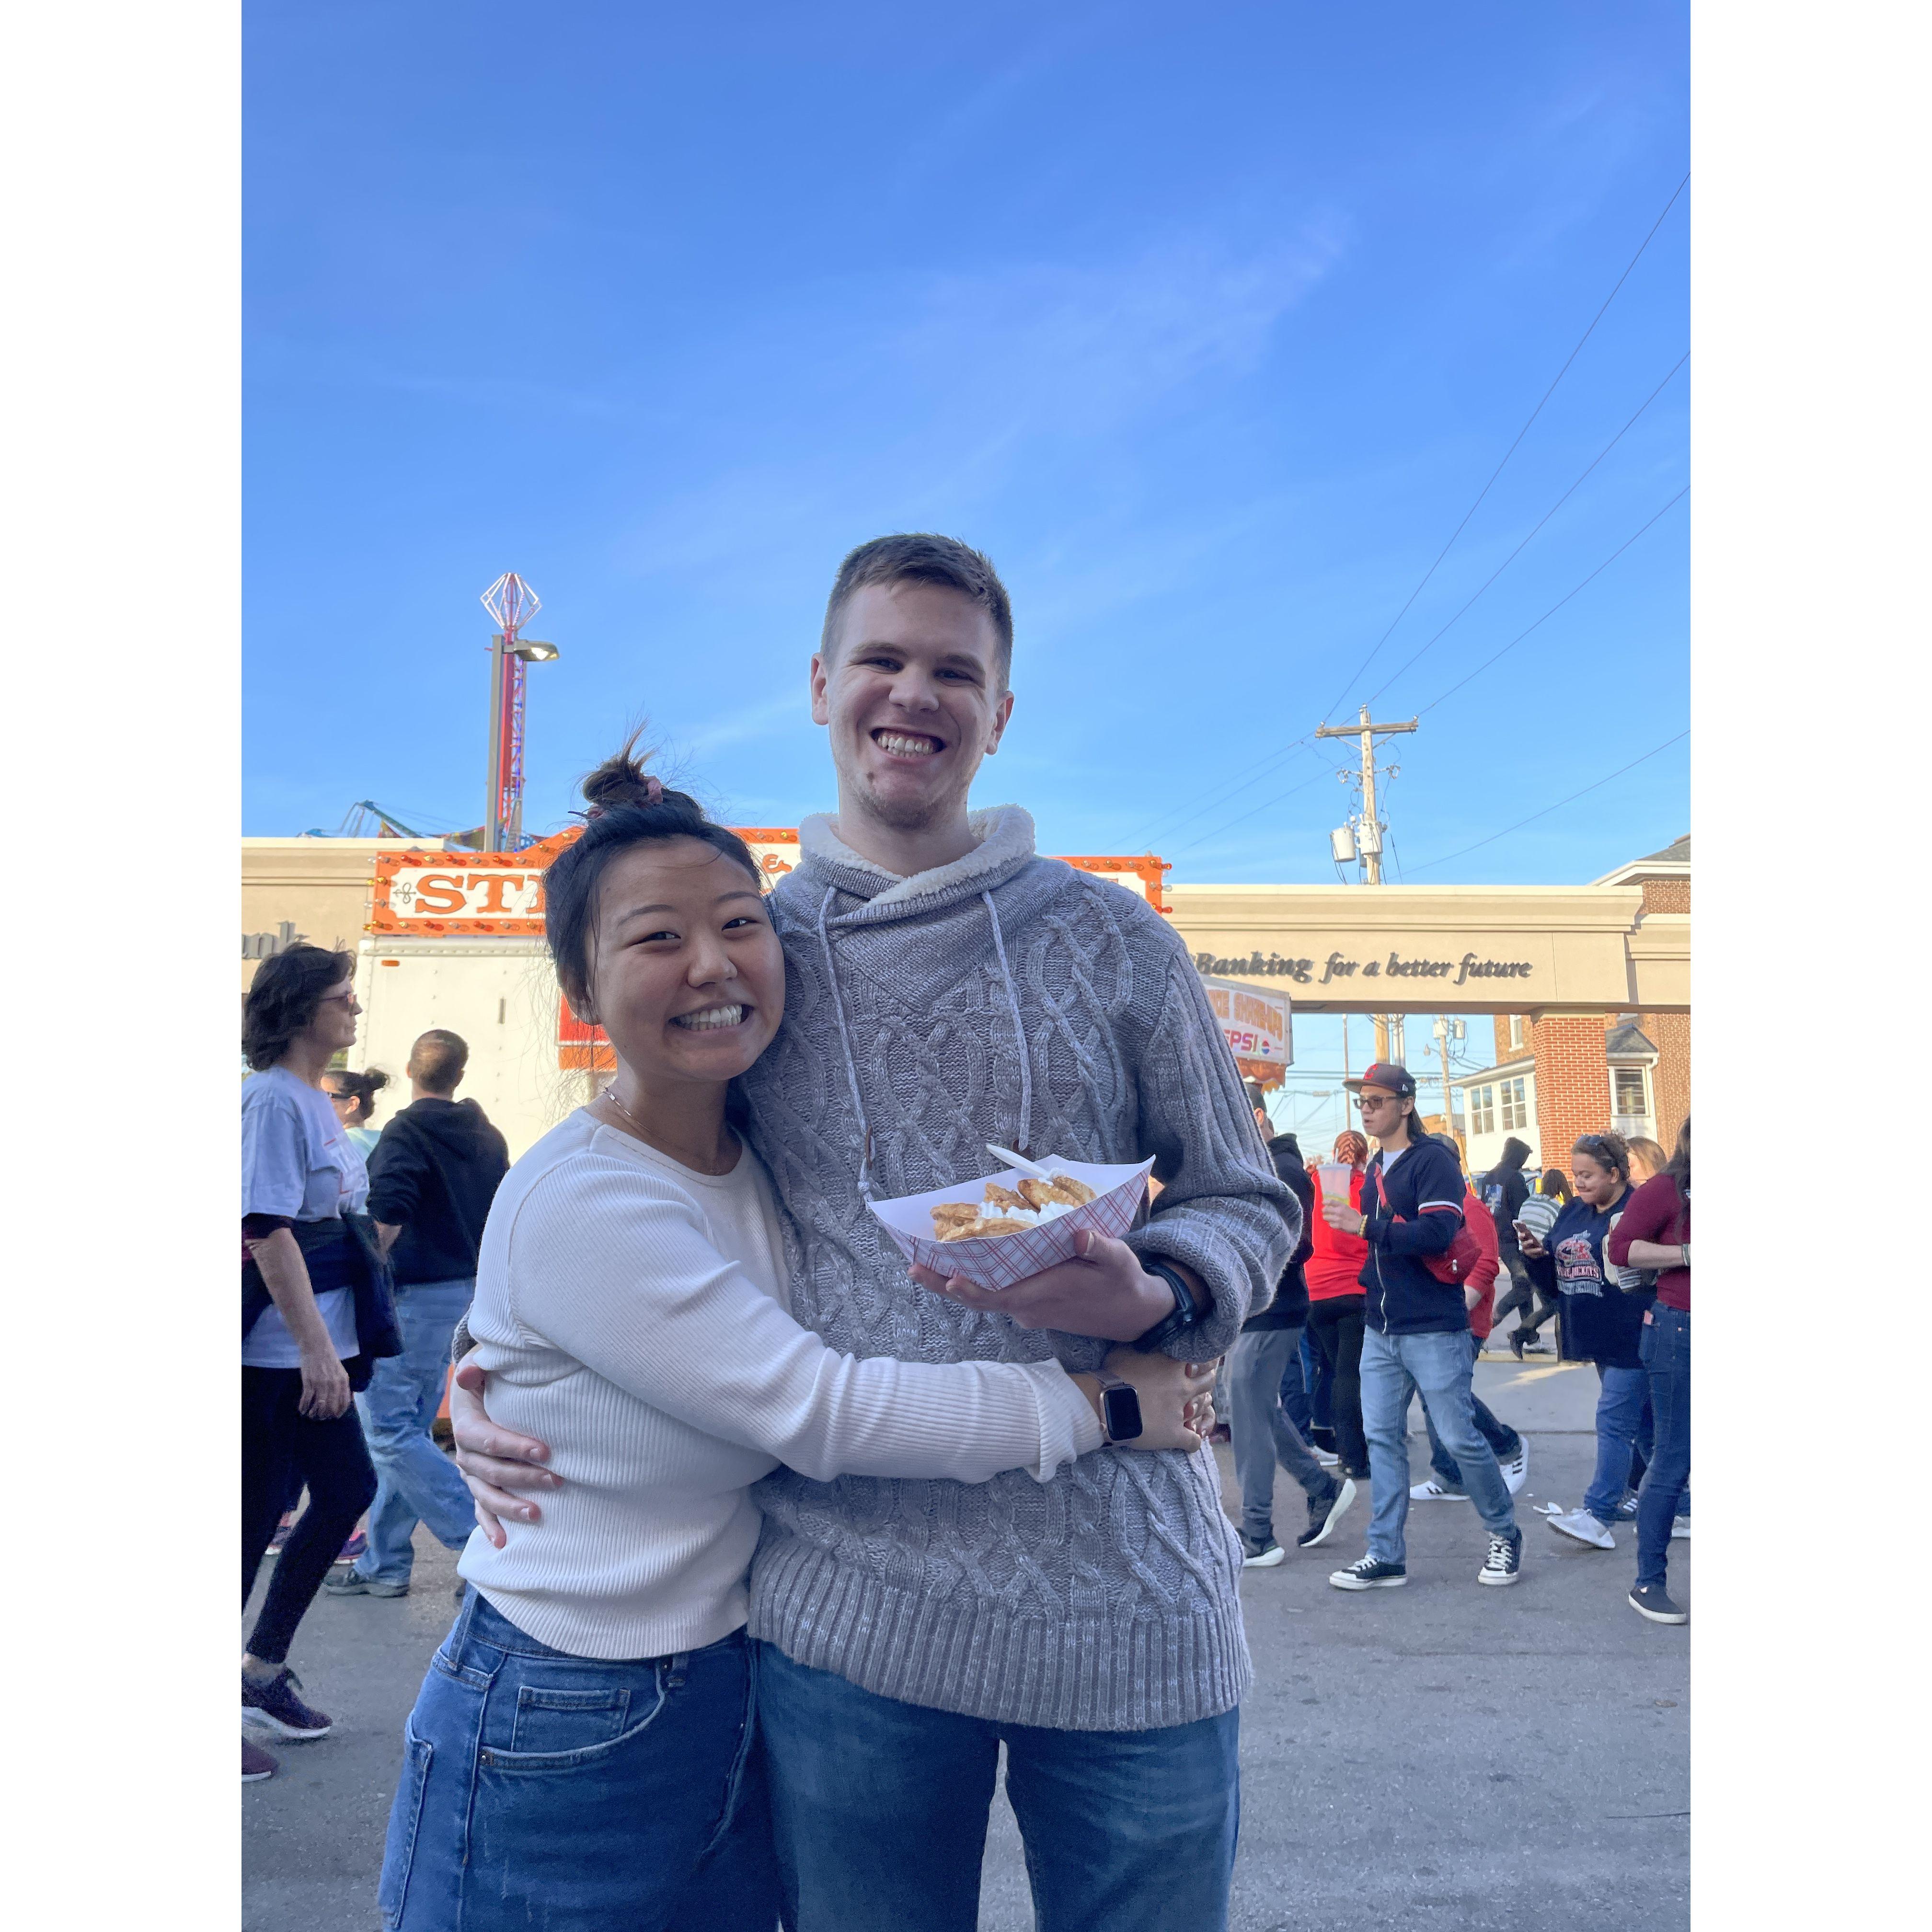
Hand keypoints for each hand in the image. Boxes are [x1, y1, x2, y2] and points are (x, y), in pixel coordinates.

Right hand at [298, 1346, 351, 1420]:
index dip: (339, 1412)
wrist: (316, 1347)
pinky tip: (302, 1410)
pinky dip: (304, 1407)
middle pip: (331, 1406)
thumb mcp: (341, 1371)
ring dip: (314, 1413)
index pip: (344, 1402)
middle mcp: (334, 1384)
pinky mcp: (309, 1382)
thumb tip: (346, 1399)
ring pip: (319, 1405)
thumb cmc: (329, 1358)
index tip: (334, 1416)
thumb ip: (343, 1385)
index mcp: (343, 1381)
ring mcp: (321, 1384)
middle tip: (321, 1417)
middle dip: (326, 1415)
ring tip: (311, 1415)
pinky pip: (307, 1399)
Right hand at [448, 1355, 560, 1548]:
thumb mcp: (481, 1367)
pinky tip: (502, 1543)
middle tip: (557, 1480)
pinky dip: (489, 1526)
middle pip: (492, 1471)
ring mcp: (470, 1474)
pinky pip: (481, 1509)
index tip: (545, 1451)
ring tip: (536, 1514)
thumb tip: (468, 1373)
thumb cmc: (487, 1379)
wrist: (475, 1391)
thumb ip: (476, 1368)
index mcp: (466, 1427)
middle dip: (524, 1478)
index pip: (489, 1440)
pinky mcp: (477, 1484)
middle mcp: (465, 1454)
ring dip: (510, 1507)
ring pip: (487, 1495)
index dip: (515, 1446)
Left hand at [910, 1230, 1178, 1340]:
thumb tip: (1080, 1236)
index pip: (1001, 1297)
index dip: (974, 1291)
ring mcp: (1029, 1309)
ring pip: (985, 1297)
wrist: (1134, 1312)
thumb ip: (1099, 1248)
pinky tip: (957, 1264)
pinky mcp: (1031, 1305)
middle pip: (981, 1299)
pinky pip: (996, 1294)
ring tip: (921, 1262)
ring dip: (954, 1282)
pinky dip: (974, 1281)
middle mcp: (1030, 1307)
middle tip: (912, 1267)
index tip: (950, 1280)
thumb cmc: (1123, 1282)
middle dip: (945, 1284)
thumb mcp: (1118, 1260)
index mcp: (1046, 1295)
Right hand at [1090, 1348, 1216, 1451]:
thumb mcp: (1127, 1349)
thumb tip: (1147, 1334)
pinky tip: (1193, 1437)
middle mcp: (1182, 1386)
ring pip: (1204, 1408)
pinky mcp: (1174, 1434)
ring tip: (1198, 1406)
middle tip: (1205, 1380)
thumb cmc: (1113, 1374)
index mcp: (1174, 1365)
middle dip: (1208, 1380)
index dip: (1207, 1359)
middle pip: (1208, 1381)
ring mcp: (1181, 1411)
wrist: (1106, 1404)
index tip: (1207, 1359)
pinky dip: (1194, 1440)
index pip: (1202, 1359)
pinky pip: (1193, 1441)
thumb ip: (1144, 1343)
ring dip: (1203, 1406)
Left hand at [1322, 1197, 1364, 1235]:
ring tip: (1329, 1218)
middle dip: (1324, 1211)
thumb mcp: (1349, 1209)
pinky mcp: (1337, 1226)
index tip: (1323, 1202)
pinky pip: (1330, 1224)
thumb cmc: (1356, 1216)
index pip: (1330, 1201)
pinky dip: (1332, 1224)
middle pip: (1325, 1209)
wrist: (1360, 1225)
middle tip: (1325, 1212)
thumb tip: (1336, 1207)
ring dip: (1327, 1218)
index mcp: (1342, 1206)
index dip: (1325, 1202)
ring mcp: (1337, 1219)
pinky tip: (1334, 1224)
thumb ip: (1342, 1208)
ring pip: (1326, 1217)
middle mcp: (1338, 1211)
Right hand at [1515, 1224, 1545, 1259]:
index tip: (1523, 1234)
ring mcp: (1529, 1251)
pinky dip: (1542, 1254)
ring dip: (1535, 1250)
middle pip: (1525, 1245)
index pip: (1520, 1237)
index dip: (1521, 1236)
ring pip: (1530, 1251)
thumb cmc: (1529, 1236)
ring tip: (1540, 1248)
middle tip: (1532, 1240)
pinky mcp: (1534, 1255)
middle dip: (1528, 1243)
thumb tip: (1514, 1221)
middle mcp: (1524, 1245)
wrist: (1536, 1244)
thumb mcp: (1526, 1230)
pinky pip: (1537, 1255)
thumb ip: (1521, 1226)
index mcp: (1522, 1239)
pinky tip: (1547, 1252)